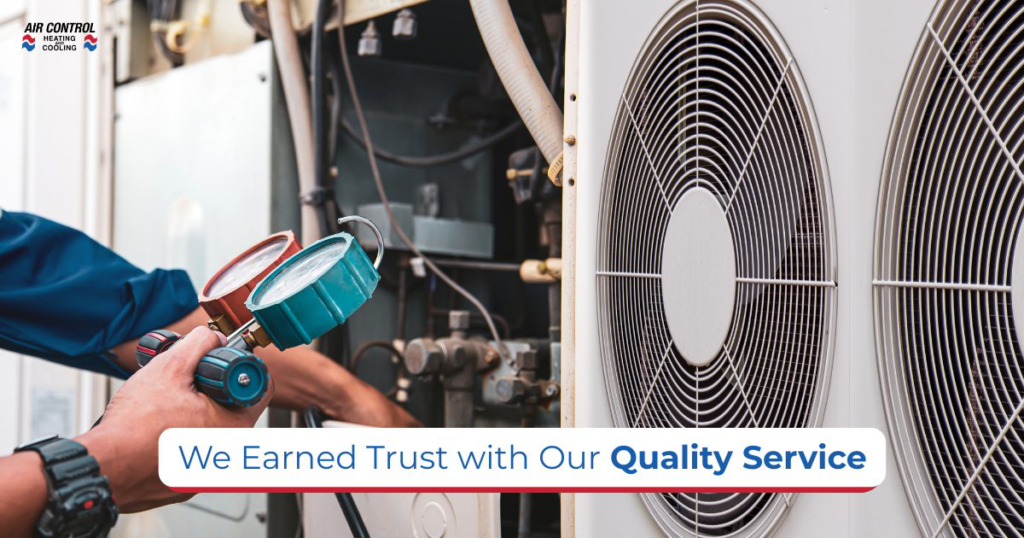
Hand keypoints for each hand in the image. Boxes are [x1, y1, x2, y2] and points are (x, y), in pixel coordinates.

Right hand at [77, 327, 273, 512]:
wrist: (104, 466)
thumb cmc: (135, 426)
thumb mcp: (170, 368)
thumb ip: (198, 345)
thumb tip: (213, 338)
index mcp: (234, 426)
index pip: (260, 388)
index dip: (241, 368)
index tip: (222, 363)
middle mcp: (227, 453)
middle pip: (232, 407)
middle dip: (211, 390)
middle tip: (186, 383)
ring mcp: (207, 470)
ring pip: (209, 428)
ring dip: (193, 413)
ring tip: (166, 407)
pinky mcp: (185, 480)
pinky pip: (190, 450)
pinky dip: (178, 437)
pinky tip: (157, 430)